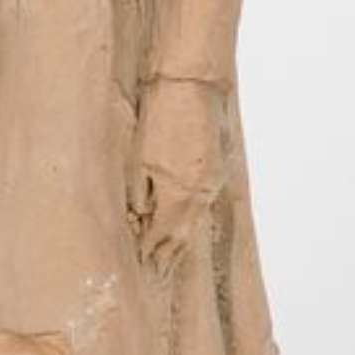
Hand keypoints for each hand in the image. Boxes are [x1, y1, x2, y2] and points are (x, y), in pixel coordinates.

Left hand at [127, 76, 227, 271]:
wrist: (193, 82)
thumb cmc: (161, 116)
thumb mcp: (140, 160)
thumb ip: (139, 195)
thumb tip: (138, 219)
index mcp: (177, 195)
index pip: (162, 237)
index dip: (151, 253)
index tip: (141, 268)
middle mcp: (199, 194)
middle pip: (181, 235)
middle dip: (167, 255)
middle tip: (156, 272)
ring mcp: (211, 180)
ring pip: (193, 219)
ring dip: (180, 238)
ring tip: (169, 255)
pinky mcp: (215, 165)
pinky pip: (200, 201)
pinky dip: (189, 215)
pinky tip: (182, 219)